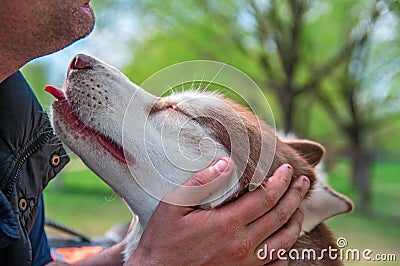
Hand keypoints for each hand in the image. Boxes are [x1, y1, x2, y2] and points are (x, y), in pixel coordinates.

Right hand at [126, 158, 309, 265]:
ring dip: (296, 221)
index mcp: (228, 223)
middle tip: (305, 182)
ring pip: (284, 241)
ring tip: (300, 207)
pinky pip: (275, 265)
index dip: (280, 182)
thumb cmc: (163, 241)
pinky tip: (286, 241)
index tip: (287, 170)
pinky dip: (286, 250)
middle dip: (295, 195)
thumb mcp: (173, 206)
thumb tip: (226, 163)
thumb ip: (201, 183)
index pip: (265, 197)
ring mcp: (246, 263)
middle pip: (280, 216)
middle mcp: (243, 244)